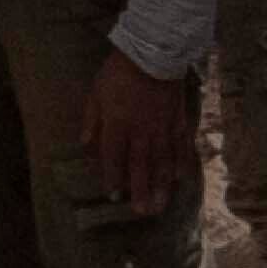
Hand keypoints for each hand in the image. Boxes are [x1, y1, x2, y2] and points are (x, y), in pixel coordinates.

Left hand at [83, 50, 197, 213]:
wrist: (153, 54)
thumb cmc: (117, 74)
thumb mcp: (95, 95)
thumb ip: (91, 123)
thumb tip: (84, 148)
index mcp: (117, 125)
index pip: (113, 158)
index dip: (113, 178)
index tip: (114, 196)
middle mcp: (141, 131)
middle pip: (140, 166)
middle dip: (140, 191)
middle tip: (142, 213)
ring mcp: (162, 128)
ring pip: (162, 161)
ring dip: (161, 185)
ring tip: (161, 205)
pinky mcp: (178, 121)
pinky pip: (181, 147)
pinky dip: (181, 164)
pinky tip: (180, 180)